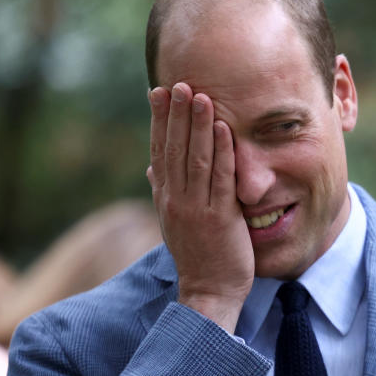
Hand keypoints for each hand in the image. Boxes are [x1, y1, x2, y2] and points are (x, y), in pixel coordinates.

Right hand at [147, 83, 252, 331]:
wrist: (208, 293)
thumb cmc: (198, 258)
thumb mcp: (175, 223)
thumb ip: (165, 194)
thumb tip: (153, 168)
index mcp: (166, 199)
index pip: (160, 151)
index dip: (159, 121)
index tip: (159, 92)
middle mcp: (176, 200)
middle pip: (173, 148)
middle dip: (176, 114)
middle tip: (178, 82)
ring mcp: (196, 208)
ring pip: (194, 158)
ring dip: (197, 125)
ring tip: (199, 95)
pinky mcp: (219, 217)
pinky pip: (219, 178)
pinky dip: (221, 151)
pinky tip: (223, 128)